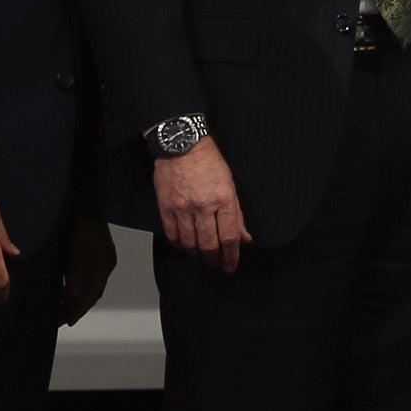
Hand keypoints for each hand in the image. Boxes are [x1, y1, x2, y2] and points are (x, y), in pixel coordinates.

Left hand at [63, 215, 117, 324]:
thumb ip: (76, 272)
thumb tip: (74, 296)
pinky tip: (69, 291)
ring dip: (78, 299)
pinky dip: (80, 287)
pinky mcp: (98, 254)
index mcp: (104, 265)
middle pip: (93, 293)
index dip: (79, 309)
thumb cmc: (80, 224)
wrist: (87, 202)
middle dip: (78, 308)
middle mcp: (106, 265)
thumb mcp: (76, 248)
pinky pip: (89, 277)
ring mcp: (103, 259)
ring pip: (91, 286)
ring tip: (64, 310)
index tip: (66, 322)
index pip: (92, 294)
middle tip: (62, 321)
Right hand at [156, 141, 252, 271]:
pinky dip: (178, 244)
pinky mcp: (166, 206)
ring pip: (190, 243)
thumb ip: (237, 214)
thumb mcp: (230, 185)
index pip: (229, 237)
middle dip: (213, 260)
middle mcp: (203, 206)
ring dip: (196, 255)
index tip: (230, 265)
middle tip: (215, 266)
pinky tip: (184, 245)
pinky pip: (172, 234)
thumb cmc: (209, 162)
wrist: (182, 144)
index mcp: (223, 199)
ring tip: (200, 257)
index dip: (231, 256)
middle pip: (209, 245)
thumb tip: (244, 238)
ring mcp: (183, 207)